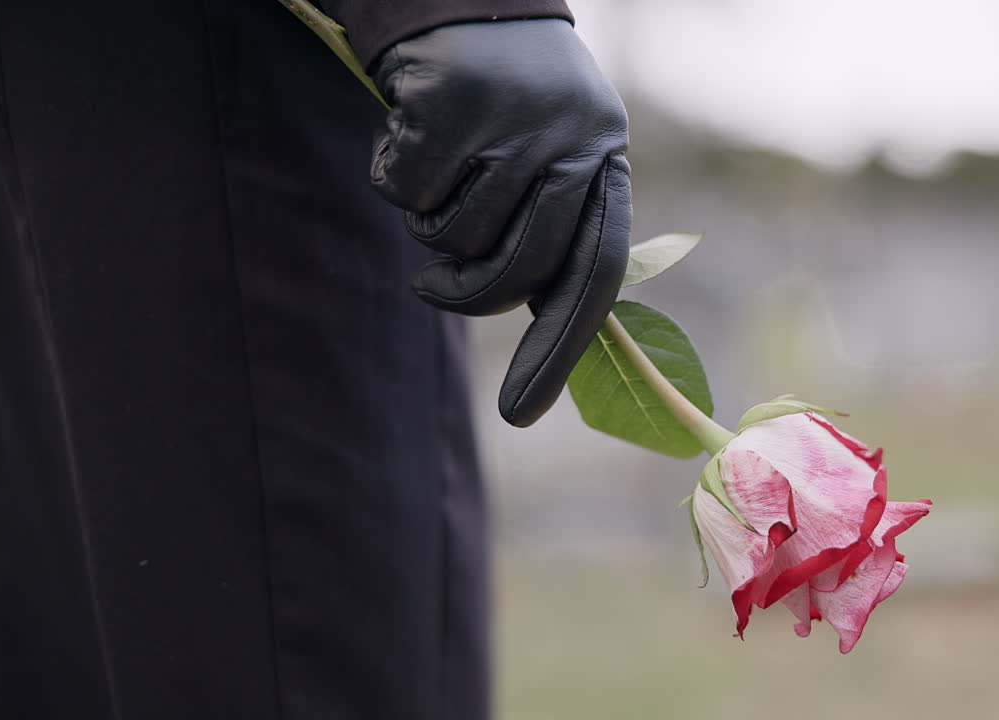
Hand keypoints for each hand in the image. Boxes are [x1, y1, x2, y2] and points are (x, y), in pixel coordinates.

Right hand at [369, 19, 629, 427]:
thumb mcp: (550, 157)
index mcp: (605, 163)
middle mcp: (573, 142)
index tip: (517, 414)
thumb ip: (553, 232)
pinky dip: (393, 173)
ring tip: (441, 162)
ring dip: (428, 218)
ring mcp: (515, 122)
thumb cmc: (505, 101)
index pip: (594, 277)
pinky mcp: (453, 101)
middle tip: (434, 282)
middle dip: (464, 292)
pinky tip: (410, 126)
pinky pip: (406, 193)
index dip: (555, 350)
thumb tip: (539, 323)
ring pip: (453, 236)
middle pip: (514, 273)